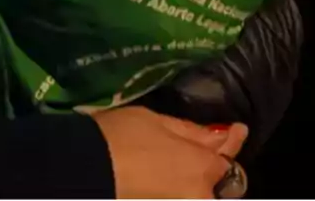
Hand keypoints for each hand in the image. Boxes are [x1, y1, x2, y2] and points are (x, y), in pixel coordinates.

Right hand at [93, 107, 247, 198]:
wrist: (80, 169)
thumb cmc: (119, 137)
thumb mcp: (158, 121)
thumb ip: (195, 133)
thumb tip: (228, 134)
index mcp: (202, 169)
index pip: (230, 162)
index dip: (231, 144)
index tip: (233, 130)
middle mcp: (198, 197)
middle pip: (220, 189)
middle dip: (215, 174)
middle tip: (200, 155)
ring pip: (199, 195)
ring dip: (195, 183)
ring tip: (174, 165)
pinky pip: (181, 196)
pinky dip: (178, 189)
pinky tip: (165, 177)